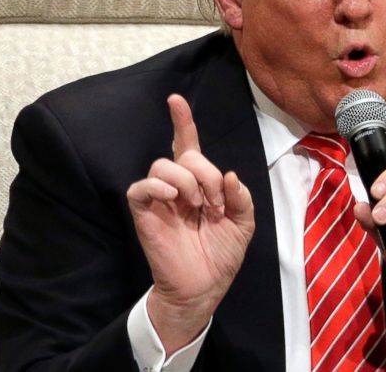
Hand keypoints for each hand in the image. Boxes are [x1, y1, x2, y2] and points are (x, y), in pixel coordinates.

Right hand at [126, 94, 254, 353]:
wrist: (204, 286)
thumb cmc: (221, 255)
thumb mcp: (243, 223)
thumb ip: (241, 197)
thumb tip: (230, 175)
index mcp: (200, 183)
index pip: (187, 145)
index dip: (182, 122)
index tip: (176, 99)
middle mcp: (178, 186)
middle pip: (184, 155)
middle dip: (206, 173)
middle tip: (215, 204)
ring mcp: (160, 198)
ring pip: (163, 166)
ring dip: (187, 181)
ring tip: (199, 206)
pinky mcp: (145, 212)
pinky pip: (141, 188)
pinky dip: (158, 186)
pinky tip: (174, 197)